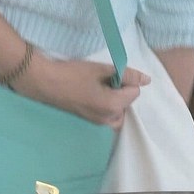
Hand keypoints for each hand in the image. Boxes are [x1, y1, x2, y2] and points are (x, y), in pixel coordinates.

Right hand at [10, 51, 150, 128]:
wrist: (45, 83)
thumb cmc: (73, 74)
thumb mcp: (102, 70)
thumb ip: (127, 75)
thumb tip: (147, 80)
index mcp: (113, 107)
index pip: (135, 92)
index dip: (125, 80)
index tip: (109, 75)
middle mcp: (108, 119)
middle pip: (127, 103)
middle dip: (120, 91)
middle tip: (101, 80)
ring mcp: (98, 123)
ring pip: (118, 110)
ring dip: (113, 99)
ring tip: (96, 87)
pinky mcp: (90, 122)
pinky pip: (107, 115)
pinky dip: (105, 104)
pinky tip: (90, 94)